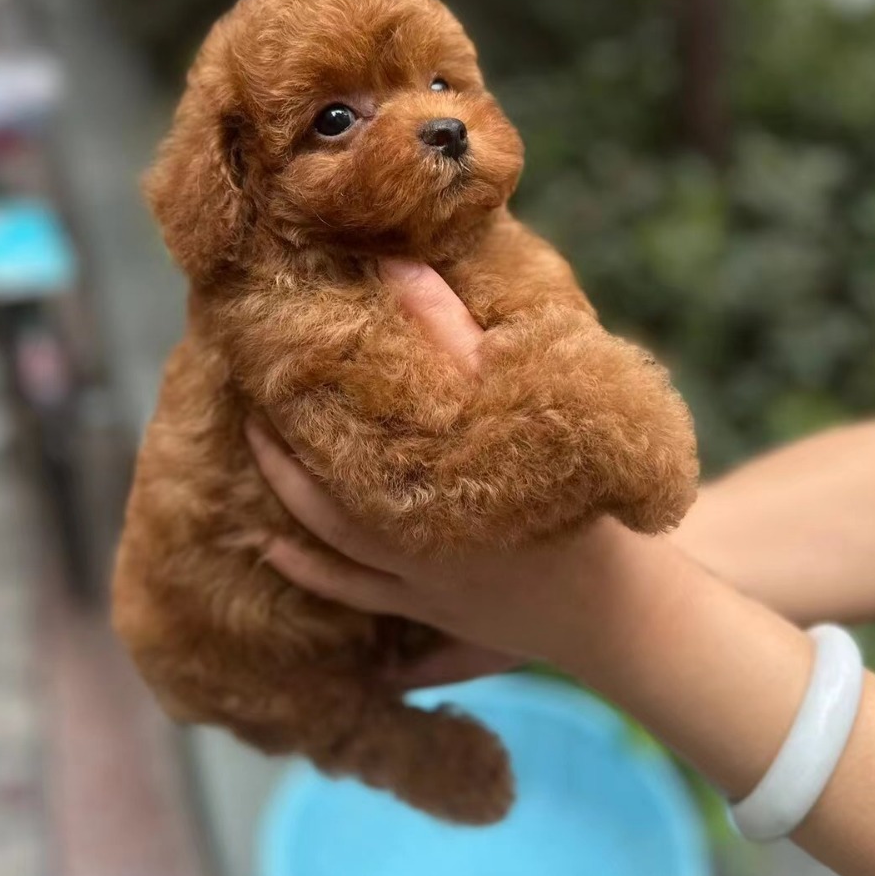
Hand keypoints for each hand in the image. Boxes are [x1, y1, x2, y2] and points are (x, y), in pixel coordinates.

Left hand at [248, 259, 624, 684]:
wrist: (621, 603)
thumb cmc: (583, 492)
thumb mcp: (530, 394)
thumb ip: (457, 332)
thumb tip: (396, 265)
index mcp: (439, 476)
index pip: (357, 425)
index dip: (311, 391)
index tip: (277, 353)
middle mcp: (417, 533)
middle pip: (328, 489)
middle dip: (284, 450)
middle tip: (253, 407)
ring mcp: (421, 579)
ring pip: (332, 542)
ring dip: (288, 502)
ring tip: (255, 458)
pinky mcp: (430, 611)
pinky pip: (356, 595)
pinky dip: (311, 574)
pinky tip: (274, 553)